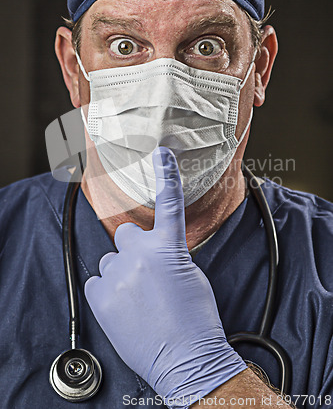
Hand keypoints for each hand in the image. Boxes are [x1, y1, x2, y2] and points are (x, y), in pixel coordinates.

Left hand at [85, 147, 245, 407]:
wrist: (185, 358)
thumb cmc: (196, 320)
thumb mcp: (192, 276)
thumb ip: (171, 255)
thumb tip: (156, 253)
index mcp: (168, 248)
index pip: (169, 203)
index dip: (167, 175)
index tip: (161, 153)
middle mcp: (139, 256)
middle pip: (126, 234)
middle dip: (134, 248)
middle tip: (145, 273)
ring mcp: (117, 276)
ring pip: (110, 260)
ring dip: (120, 272)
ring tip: (137, 297)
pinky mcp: (101, 298)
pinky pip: (97, 282)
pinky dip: (107, 291)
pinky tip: (123, 307)